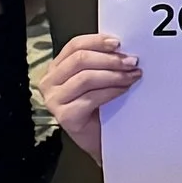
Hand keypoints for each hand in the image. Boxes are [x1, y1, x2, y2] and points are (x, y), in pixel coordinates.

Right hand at [39, 30, 142, 158]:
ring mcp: (54, 100)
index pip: (74, 46)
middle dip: (109, 59)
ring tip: (131, 75)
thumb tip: (121, 49)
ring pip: (86, 77)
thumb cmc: (99, 111)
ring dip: (114, 74)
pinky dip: (111, 91)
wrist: (100, 141)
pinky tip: (124, 89)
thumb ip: (100, 63)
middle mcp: (50, 82)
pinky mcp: (65, 116)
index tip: (118, 43)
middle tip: (131, 61)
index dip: (96, 41)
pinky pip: (92, 97)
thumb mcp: (96, 81)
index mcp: (56, 69)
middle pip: (80, 60)